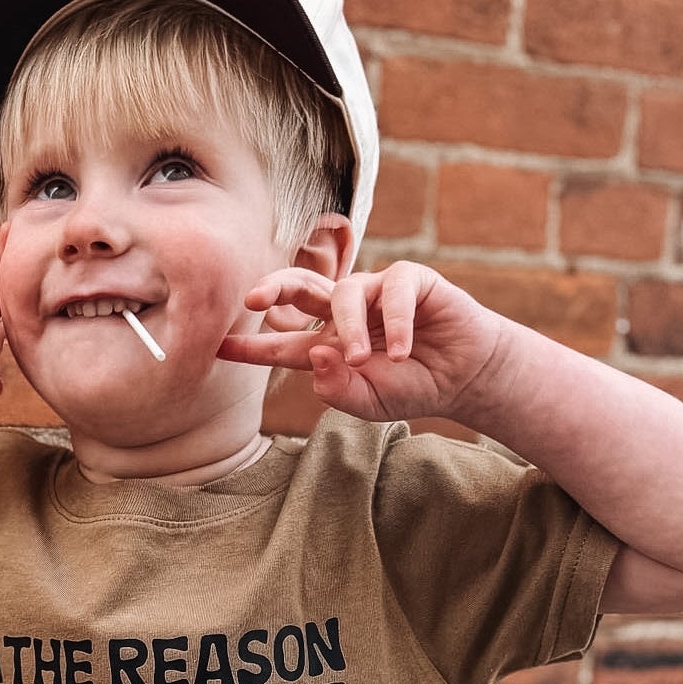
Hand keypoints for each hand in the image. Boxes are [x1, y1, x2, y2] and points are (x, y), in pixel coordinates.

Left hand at [215, 261, 505, 423]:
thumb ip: (338, 389)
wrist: (463, 378)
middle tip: (253, 299)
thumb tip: (316, 355)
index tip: (219, 348)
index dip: (252, 346)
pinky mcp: (412, 281)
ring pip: (346, 292)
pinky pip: (394, 289)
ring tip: (362, 359)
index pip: (283, 343)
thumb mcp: (369, 402)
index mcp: (327, 344)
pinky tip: (400, 351)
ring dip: (350, 327)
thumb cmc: (412, 387)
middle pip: (301, 288)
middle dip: (274, 288)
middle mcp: (346, 313)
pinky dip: (395, 322)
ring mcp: (377, 294)